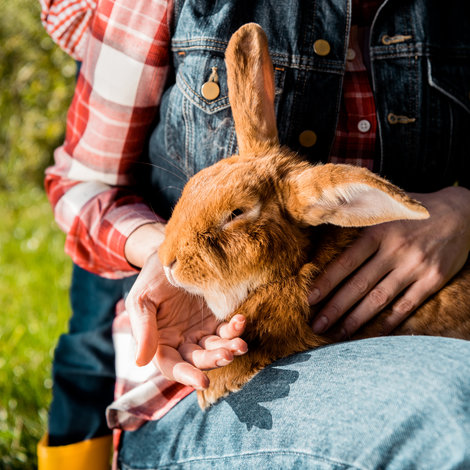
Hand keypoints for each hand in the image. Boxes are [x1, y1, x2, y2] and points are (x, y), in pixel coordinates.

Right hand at [124, 225, 247, 389]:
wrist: (170, 256)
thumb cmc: (151, 279)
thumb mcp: (142, 301)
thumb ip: (143, 330)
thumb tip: (141, 362)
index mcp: (161, 342)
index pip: (172, 366)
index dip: (186, 376)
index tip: (203, 382)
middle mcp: (182, 341)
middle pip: (198, 359)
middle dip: (213, 360)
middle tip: (227, 355)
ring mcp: (201, 331)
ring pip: (216, 347)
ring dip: (229, 348)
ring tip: (240, 345)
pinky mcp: (216, 318)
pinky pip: (227, 328)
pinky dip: (235, 328)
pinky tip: (240, 320)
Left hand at [309, 186, 469, 338]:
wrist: (462, 213)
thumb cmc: (414, 211)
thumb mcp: (385, 206)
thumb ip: (358, 217)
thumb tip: (323, 221)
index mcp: (378, 231)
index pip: (346, 262)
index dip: (326, 282)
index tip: (308, 299)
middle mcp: (395, 250)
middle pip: (359, 285)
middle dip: (335, 308)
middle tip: (316, 325)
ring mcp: (415, 267)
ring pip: (379, 299)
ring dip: (356, 319)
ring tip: (337, 333)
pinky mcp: (433, 280)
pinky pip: (406, 306)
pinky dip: (388, 321)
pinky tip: (372, 334)